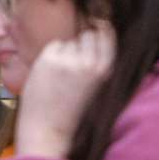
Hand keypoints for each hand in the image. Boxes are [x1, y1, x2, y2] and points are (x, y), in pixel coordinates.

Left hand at [15, 23, 116, 158]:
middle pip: (89, 33)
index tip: (95, 39)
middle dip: (82, 44)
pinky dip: (51, 56)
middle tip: (74, 69)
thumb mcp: (98, 85)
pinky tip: (50, 76)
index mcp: (107, 70)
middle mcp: (91, 62)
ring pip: (70, 41)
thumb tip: (98, 27)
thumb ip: (98, 61)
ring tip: (61, 78)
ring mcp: (69, 60)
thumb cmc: (74, 112)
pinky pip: (54, 45)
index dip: (101, 32)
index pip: (109, 33)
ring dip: (65, 53)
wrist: (49, 132)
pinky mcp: (50, 59)